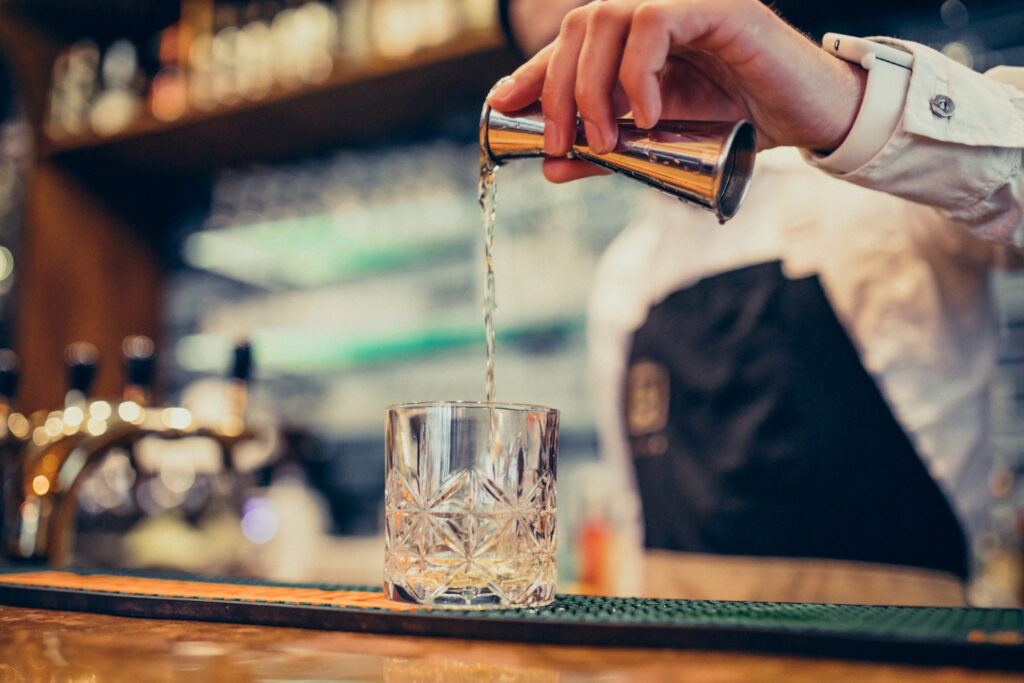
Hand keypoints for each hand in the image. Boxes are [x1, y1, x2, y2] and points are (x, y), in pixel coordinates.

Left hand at [487, 0, 866, 182]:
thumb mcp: (659, 141)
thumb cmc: (738, 123)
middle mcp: (654, 10)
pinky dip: (638, 72)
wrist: (808, 118)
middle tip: (558, 144)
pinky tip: (646, 115)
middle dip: (555, 89)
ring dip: (591, 86)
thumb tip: (551, 166)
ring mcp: (685, 1)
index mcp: (636, 37)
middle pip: (580, 27)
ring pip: (608, 17)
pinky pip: (656, 22)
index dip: (530, 73)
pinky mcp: (718, 6)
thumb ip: (607, 150)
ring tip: (606, 141)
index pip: (570, 42)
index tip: (500, 108)